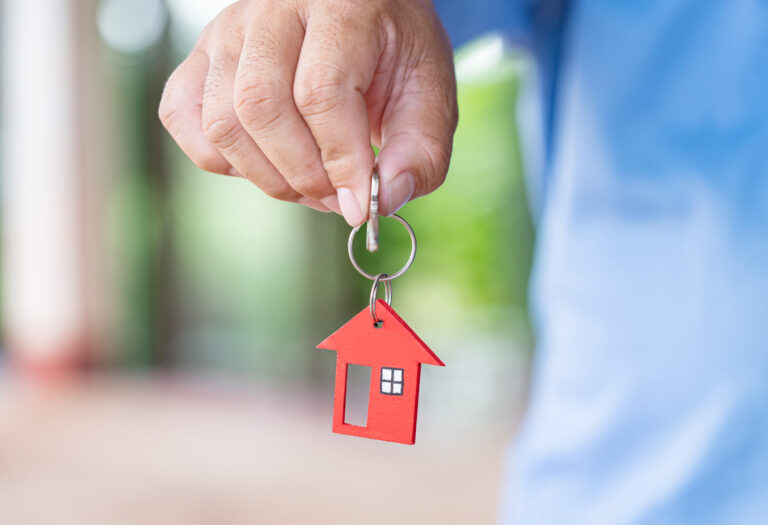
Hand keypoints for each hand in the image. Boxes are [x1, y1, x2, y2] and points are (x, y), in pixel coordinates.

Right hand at [158, 0, 456, 224]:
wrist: (361, 11)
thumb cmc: (394, 52)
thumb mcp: (430, 93)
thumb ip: (419, 150)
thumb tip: (385, 200)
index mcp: (339, 6)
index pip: (320, 92)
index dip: (339, 161)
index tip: (361, 206)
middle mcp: (272, 9)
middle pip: (260, 108)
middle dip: (302, 175)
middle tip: (337, 197)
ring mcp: (227, 32)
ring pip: (221, 121)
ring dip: (267, 177)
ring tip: (311, 185)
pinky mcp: (202, 57)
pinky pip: (183, 118)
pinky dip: (220, 159)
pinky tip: (265, 162)